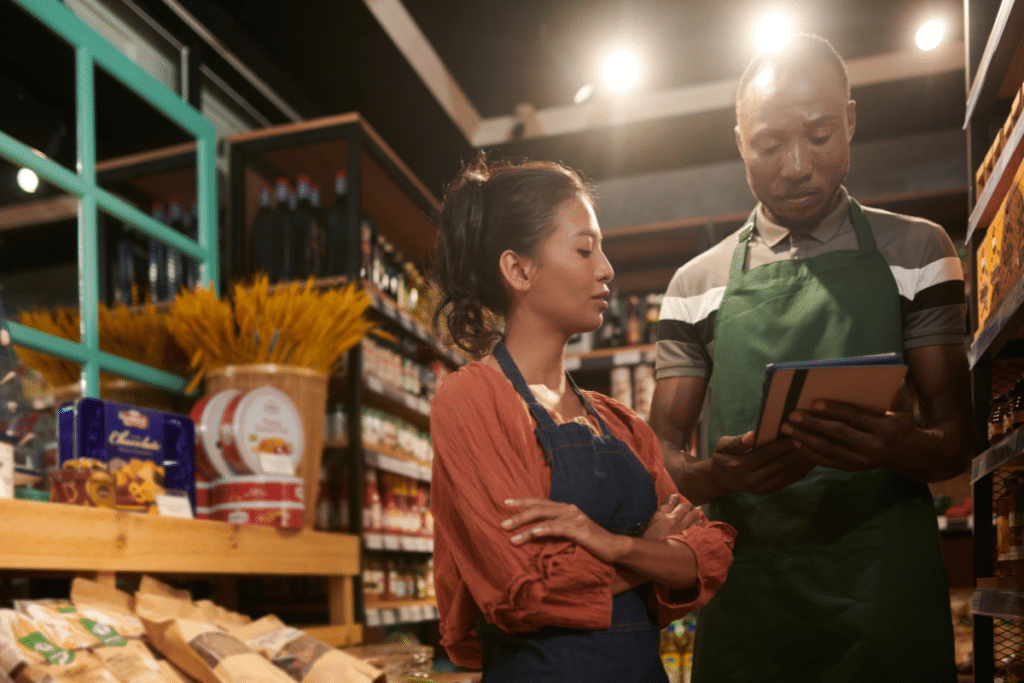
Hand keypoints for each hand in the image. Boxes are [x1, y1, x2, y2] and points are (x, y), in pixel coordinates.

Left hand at [501, 498, 626, 563]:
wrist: (614, 547)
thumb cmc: (590, 542)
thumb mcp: (569, 533)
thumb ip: (555, 529)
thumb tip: (534, 533)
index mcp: (564, 509)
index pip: (539, 501)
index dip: (522, 501)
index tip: (505, 503)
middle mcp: (568, 509)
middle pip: (538, 508)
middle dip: (519, 515)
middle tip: (503, 524)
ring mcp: (575, 518)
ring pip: (545, 518)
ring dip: (526, 526)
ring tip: (511, 535)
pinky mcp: (580, 530)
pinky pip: (558, 528)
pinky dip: (544, 529)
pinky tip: (533, 533)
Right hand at [643, 493, 700, 539]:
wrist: (653, 558)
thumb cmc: (648, 542)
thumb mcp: (649, 525)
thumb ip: (658, 515)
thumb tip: (666, 508)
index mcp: (661, 514)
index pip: (672, 500)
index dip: (675, 498)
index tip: (676, 498)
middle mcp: (673, 518)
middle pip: (685, 505)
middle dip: (687, 505)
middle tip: (687, 507)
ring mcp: (682, 527)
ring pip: (694, 513)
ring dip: (694, 512)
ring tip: (693, 513)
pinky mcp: (689, 536)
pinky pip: (698, 524)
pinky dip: (698, 521)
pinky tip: (698, 522)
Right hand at [711, 431, 815, 495]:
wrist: (720, 480)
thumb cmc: (722, 457)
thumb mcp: (722, 446)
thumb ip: (737, 442)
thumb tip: (752, 435)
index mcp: (741, 468)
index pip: (767, 453)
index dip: (783, 443)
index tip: (797, 431)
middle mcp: (754, 481)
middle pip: (782, 464)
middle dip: (799, 450)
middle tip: (814, 437)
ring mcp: (764, 488)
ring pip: (789, 473)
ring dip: (804, 461)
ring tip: (819, 447)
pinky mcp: (771, 490)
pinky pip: (790, 479)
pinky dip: (803, 470)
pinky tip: (812, 460)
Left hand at [780, 392, 934, 471]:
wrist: (908, 454)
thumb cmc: (902, 424)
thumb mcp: (905, 408)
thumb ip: (894, 394)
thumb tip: (884, 378)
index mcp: (885, 429)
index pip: (855, 418)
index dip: (834, 411)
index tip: (814, 403)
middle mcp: (872, 447)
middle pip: (837, 434)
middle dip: (813, 424)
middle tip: (793, 415)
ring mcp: (861, 460)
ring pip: (828, 450)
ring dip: (805, 439)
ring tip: (787, 429)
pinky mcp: (853, 468)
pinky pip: (828, 462)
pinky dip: (810, 453)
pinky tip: (796, 443)